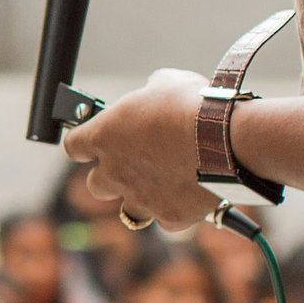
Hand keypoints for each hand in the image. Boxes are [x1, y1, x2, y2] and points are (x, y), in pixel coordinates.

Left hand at [59, 72, 220, 233]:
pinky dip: (175, 210)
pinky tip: (189, 195)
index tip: (94, 140)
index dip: (84, 143)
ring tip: (164, 183)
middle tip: (132, 163)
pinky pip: (165, 220)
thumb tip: (153, 93)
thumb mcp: (166, 83)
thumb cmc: (195, 105)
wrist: (229, 140)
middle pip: (95, 184)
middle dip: (111, 175)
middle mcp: (115, 172)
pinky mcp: (169, 216)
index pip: (74, 146)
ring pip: (128, 210)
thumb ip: (148, 94)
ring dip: (141, 198)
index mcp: (104, 136)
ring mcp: (141, 199)